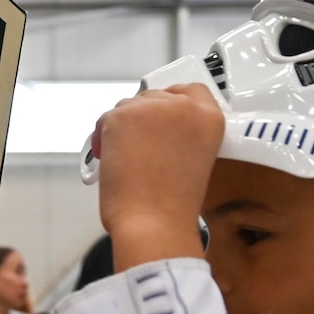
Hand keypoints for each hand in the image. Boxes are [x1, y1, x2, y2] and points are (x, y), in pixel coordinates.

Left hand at [92, 82, 220, 269]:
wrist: (155, 222)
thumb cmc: (173, 206)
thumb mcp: (195, 160)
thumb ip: (182, 136)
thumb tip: (155, 130)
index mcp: (210, 119)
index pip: (191, 90)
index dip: (171, 101)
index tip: (160, 114)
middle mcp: (184, 107)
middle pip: (155, 97)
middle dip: (143, 118)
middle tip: (137, 147)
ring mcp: (152, 108)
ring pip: (128, 107)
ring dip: (123, 128)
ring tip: (128, 160)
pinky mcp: (122, 116)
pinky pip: (105, 120)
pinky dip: (103, 139)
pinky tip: (111, 160)